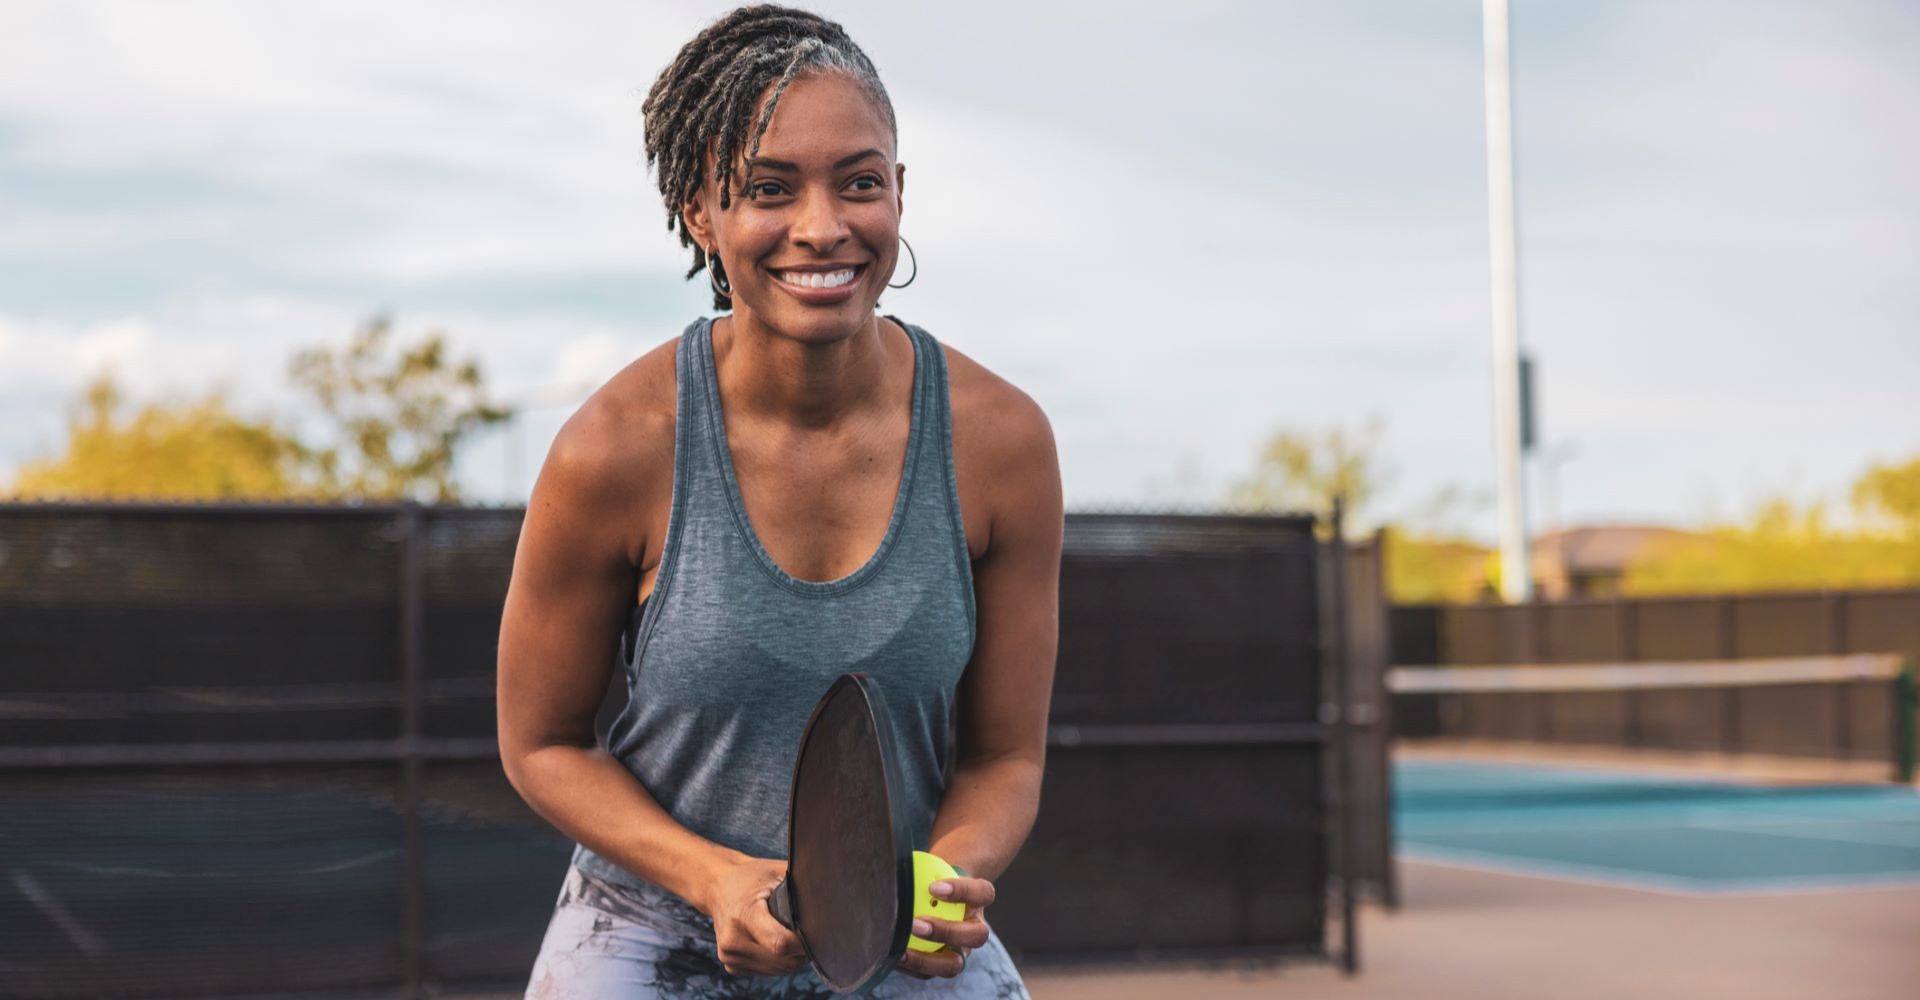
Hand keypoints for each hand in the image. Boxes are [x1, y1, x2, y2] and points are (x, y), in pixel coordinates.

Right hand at [703, 855, 807, 977]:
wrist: (717, 886)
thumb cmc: (752, 877)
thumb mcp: (776, 872)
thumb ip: (803, 886)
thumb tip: (834, 897)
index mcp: (744, 914)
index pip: (779, 944)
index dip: (803, 942)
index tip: (815, 930)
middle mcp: (733, 939)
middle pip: (784, 961)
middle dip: (801, 949)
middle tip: (803, 928)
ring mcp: (729, 956)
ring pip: (779, 970)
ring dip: (791, 956)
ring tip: (788, 931)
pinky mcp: (731, 965)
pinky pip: (768, 972)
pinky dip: (778, 960)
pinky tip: (773, 940)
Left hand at [895, 874, 995, 979]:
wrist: (935, 892)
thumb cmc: (933, 876)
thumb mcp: (933, 868)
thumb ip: (922, 869)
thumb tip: (895, 869)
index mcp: (978, 898)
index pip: (982, 893)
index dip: (961, 892)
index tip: (934, 887)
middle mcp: (974, 928)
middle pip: (976, 936)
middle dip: (946, 932)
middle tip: (916, 924)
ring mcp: (960, 949)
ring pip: (954, 964)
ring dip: (927, 960)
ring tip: (901, 950)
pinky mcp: (940, 964)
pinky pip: (929, 973)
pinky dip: (911, 967)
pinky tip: (892, 956)